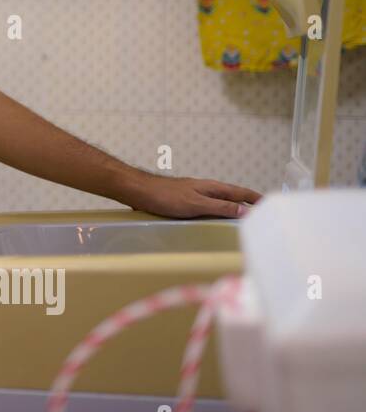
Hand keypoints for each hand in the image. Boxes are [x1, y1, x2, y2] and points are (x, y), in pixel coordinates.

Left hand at [124, 174, 263, 219]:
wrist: (139, 191)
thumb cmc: (166, 196)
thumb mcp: (197, 204)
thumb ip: (221, 208)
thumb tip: (246, 211)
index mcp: (213, 188)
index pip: (241, 192)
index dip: (256, 199)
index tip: (271, 205)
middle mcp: (207, 190)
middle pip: (233, 198)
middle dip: (248, 206)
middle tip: (261, 217)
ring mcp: (196, 195)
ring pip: (220, 204)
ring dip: (232, 211)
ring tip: (243, 223)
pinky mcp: (186, 203)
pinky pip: (208, 209)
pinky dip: (217, 215)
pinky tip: (215, 223)